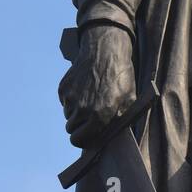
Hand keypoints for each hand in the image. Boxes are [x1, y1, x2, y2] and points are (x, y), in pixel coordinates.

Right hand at [58, 24, 136, 147]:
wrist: (105, 50)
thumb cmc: (120, 76)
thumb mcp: (128, 100)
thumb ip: (118, 120)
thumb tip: (110, 135)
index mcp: (99, 117)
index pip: (78, 140)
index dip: (82, 139)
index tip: (86, 135)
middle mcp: (82, 110)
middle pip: (70, 129)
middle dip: (79, 125)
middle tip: (90, 115)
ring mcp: (70, 98)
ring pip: (68, 114)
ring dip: (76, 111)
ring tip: (90, 96)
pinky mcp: (63, 88)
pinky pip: (64, 101)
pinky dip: (71, 97)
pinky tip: (84, 87)